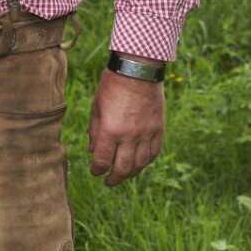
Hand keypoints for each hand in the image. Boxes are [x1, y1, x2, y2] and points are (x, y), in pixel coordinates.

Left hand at [87, 68, 163, 186]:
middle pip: (123, 168)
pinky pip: (153, 153)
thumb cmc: (112, 85)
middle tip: (108, 181)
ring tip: (123, 174)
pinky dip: (146, 161)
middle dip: (114, 178)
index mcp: (110, 131)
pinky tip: (139, 163)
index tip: (95, 172)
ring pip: (140, 164)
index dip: (97, 170)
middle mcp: (129, 136)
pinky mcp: (158, 129)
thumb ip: (95, 131)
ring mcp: (146, 134)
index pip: (103, 161)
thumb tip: (92, 151)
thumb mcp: (96, 107)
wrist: (138, 69)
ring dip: (130, 173)